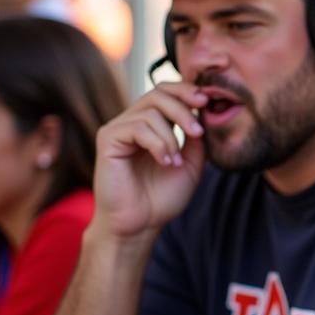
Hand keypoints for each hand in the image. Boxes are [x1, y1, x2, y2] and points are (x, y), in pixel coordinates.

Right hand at [92, 82, 208, 241]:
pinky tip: (165, 162)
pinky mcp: (108, 139)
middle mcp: (132, 122)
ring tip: (176, 162)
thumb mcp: (191, 164)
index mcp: (151, 125)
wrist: (141, 224)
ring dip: (172, 137)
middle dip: (184, 108)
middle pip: (158, 93)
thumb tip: (203, 112)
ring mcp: (118, 129)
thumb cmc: (162, 198)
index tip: (207, 101)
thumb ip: (196, 138)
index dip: (186, 91)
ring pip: (151, 111)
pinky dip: (158, 144)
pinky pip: (138, 127)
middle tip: (198, 132)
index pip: (166, 92)